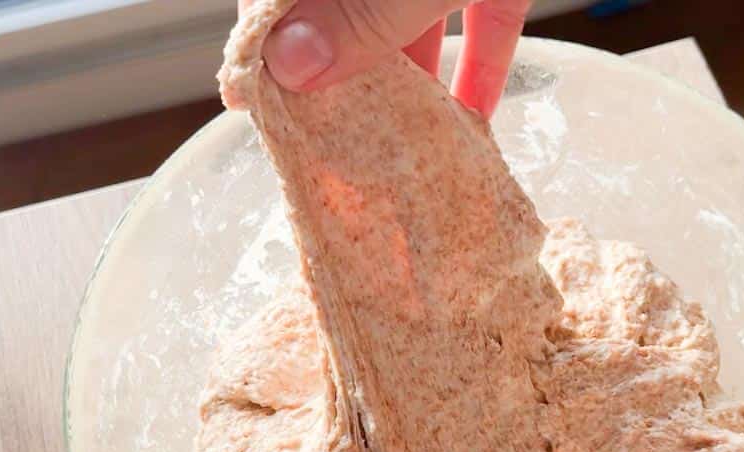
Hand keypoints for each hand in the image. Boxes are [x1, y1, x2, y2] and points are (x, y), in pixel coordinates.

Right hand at [238, 0, 530, 117]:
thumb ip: (360, 12)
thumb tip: (285, 65)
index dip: (267, 39)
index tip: (263, 104)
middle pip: (342, 5)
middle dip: (340, 71)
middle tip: (334, 141)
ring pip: (407, 14)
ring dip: (407, 79)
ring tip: (395, 145)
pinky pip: (480, 14)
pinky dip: (480, 60)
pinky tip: (474, 118)